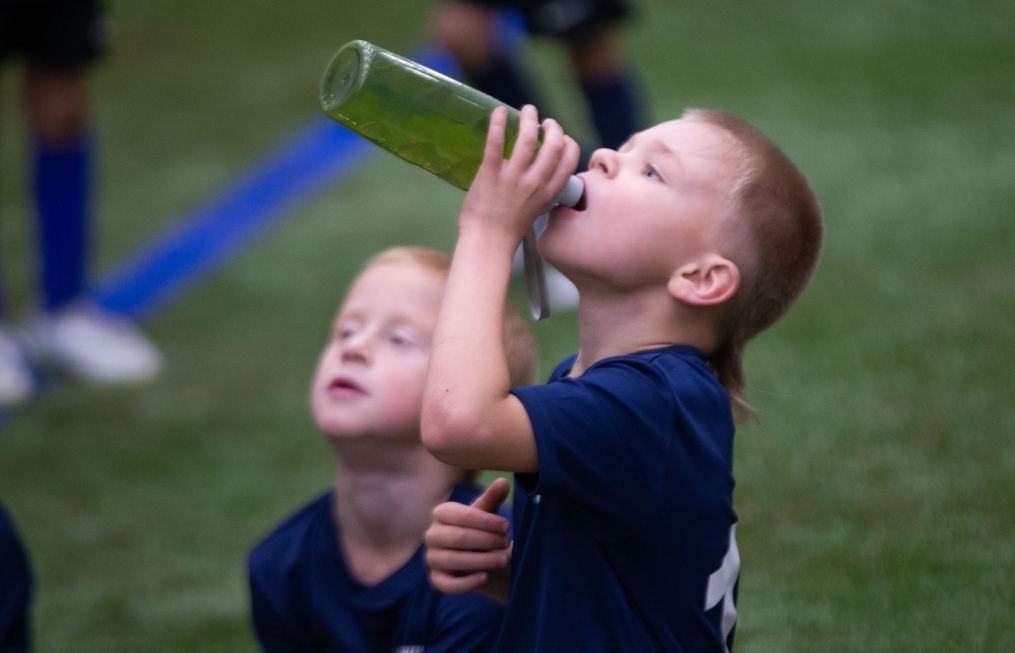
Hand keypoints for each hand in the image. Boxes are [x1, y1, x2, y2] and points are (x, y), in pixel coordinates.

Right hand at [425, 477, 512, 600]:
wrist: (483, 559)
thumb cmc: (483, 530)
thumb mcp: (488, 513)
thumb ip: (493, 497)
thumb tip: (503, 481)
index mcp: (441, 513)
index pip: (462, 516)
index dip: (486, 521)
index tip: (507, 526)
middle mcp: (431, 534)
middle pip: (458, 537)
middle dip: (486, 540)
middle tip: (507, 543)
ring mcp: (431, 558)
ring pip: (454, 560)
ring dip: (483, 560)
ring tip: (504, 559)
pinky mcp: (435, 579)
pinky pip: (446, 584)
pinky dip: (466, 582)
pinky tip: (485, 577)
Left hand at [458, 105, 580, 246]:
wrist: (487, 243)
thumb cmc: (508, 230)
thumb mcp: (536, 209)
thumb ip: (542, 190)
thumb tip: (540, 171)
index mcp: (549, 192)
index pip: (570, 159)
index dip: (568, 143)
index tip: (561, 138)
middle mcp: (536, 182)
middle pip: (554, 143)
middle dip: (552, 126)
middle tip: (543, 121)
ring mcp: (514, 177)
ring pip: (528, 137)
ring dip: (528, 118)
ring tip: (526, 110)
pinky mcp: (491, 173)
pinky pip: (496, 142)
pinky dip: (497, 123)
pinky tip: (498, 112)